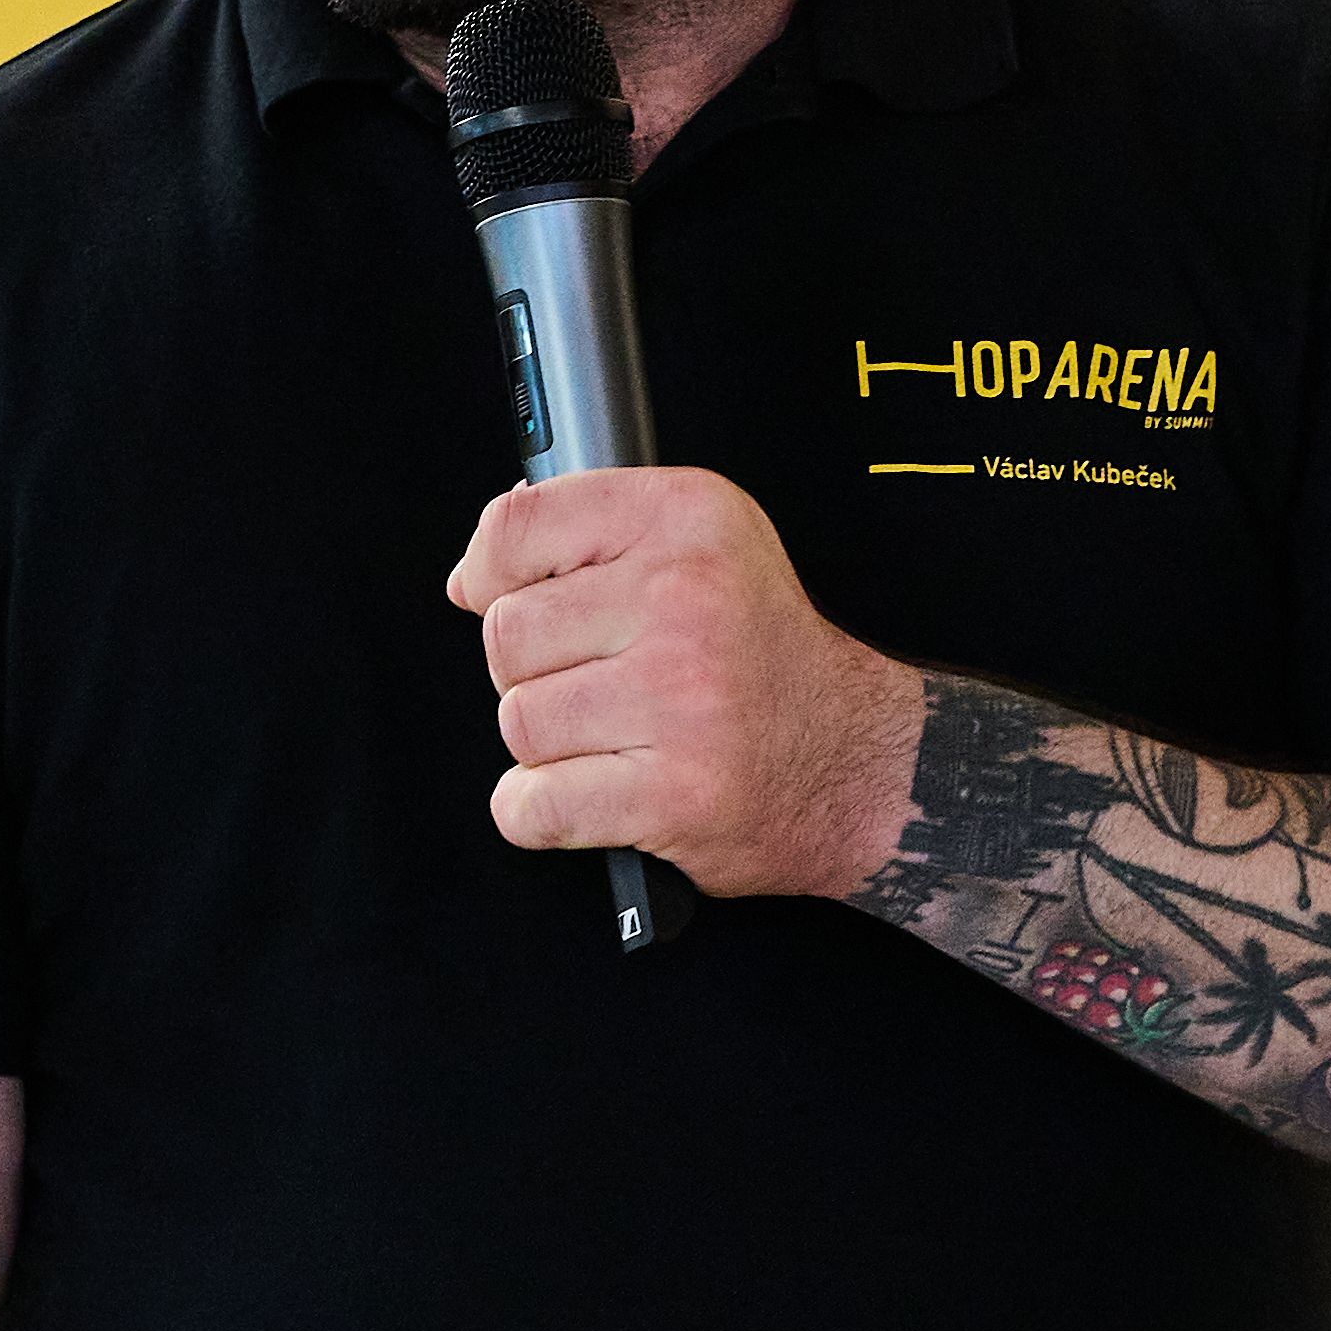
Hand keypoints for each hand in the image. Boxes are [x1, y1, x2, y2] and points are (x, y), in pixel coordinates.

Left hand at [447, 467, 928, 903]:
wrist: (860, 762)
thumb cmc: (765, 658)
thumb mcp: (706, 546)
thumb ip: (591, 537)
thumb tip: (471, 577)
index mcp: (690, 518)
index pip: (518, 524)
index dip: (493, 571)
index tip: (506, 595)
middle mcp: (686, 598)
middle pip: (507, 634)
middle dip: (535, 671)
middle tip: (600, 684)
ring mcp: (679, 699)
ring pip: (518, 722)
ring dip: (548, 746)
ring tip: (614, 739)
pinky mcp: (672, 793)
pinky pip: (531, 805)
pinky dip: (541, 813)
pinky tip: (591, 794)